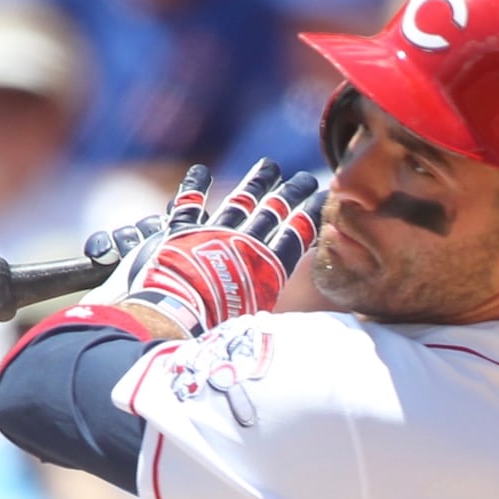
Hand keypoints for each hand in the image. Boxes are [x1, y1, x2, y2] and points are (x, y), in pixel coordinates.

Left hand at [81, 159, 324, 335]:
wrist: (175, 321)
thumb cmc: (216, 332)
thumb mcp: (253, 321)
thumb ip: (269, 308)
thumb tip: (290, 330)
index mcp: (265, 267)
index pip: (296, 234)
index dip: (310, 214)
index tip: (324, 197)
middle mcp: (243, 245)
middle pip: (274, 213)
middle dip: (292, 194)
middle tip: (307, 178)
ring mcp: (212, 235)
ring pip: (240, 202)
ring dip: (256, 184)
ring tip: (269, 166)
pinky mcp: (181, 234)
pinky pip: (189, 204)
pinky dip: (194, 187)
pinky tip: (200, 172)